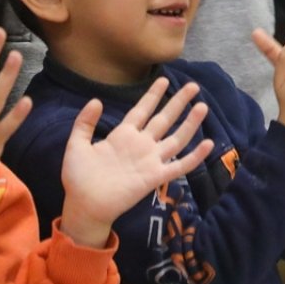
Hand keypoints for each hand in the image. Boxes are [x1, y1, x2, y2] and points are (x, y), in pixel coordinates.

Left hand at [60, 79, 213, 247]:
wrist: (84, 204)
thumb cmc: (78, 177)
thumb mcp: (76, 145)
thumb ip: (85, 123)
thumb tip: (97, 100)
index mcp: (123, 136)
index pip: (142, 110)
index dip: (152, 95)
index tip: (163, 79)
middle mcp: (141, 145)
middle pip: (164, 119)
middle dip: (178, 102)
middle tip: (193, 86)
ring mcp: (151, 161)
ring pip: (176, 138)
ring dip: (190, 123)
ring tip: (202, 106)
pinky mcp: (156, 177)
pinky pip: (180, 166)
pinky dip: (195, 156)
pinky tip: (208, 144)